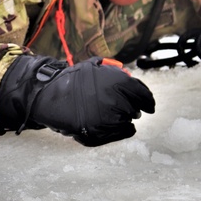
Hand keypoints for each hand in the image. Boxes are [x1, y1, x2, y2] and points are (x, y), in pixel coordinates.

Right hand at [0, 55, 155, 146]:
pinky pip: (120, 133)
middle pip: (136, 108)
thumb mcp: (95, 67)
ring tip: (112, 114)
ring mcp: (108, 118)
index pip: (143, 94)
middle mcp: (116, 100)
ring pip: (128, 121)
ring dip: (124, 118)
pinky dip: (121, 129)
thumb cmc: (73, 80)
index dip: (148, 101)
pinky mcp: (100, 132)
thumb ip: (115, 72)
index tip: (150, 105)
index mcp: (118, 82)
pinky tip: (116, 125)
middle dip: (133, 108)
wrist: (51, 96)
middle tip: (128, 109)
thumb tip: (129, 77)